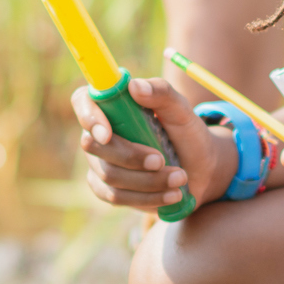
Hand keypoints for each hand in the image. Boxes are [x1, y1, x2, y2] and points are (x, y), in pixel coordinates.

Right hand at [73, 78, 236, 211]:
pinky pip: (116, 197)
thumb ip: (162, 93)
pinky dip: (147, 198)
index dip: (89, 116)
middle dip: (130, 157)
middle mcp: (100, 132)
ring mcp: (101, 162)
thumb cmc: (187, 133)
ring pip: (109, 176)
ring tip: (180, 178)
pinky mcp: (109, 189)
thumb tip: (134, 85)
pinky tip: (172, 195)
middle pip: (93, 146)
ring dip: (147, 180)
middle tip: (162, 160)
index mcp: (112, 105)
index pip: (82, 101)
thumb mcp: (182, 111)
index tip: (108, 134)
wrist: (200, 169)